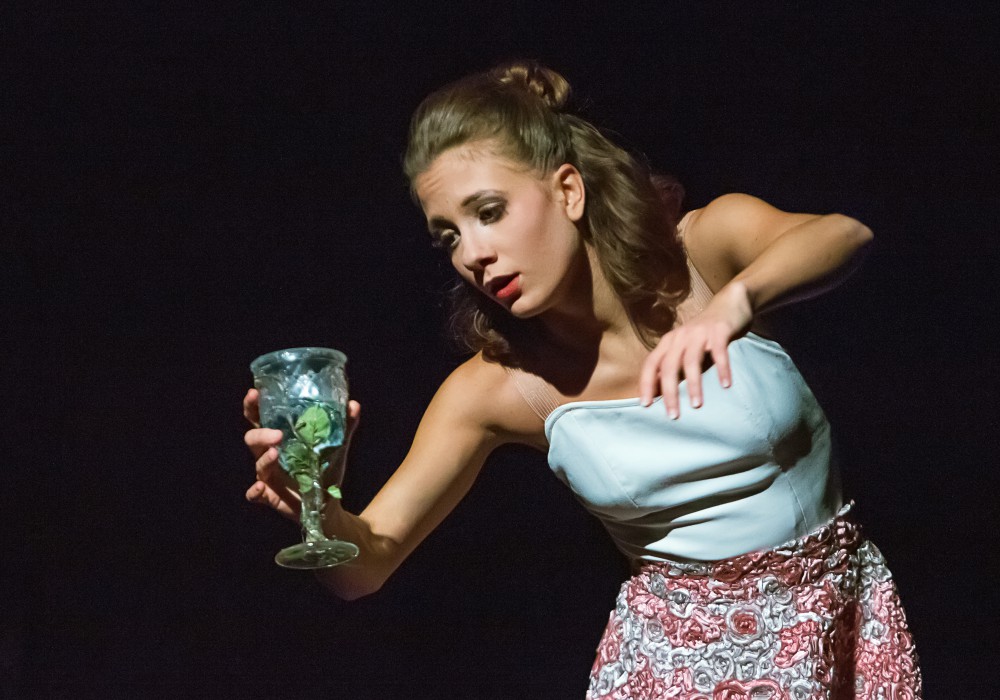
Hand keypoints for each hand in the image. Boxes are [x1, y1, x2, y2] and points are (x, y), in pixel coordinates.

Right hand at [243, 388, 360, 520]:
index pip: (260, 417)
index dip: (253, 405)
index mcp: (280, 437)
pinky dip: (254, 491)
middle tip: (277, 433)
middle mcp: (268, 453)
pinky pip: (254, 494)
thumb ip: (344, 426)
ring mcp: (266, 474)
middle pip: (252, 438)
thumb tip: (353, 404)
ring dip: (264, 458)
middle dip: (261, 433)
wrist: (328, 502)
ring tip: (275, 453)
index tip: (254, 393)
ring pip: (257, 463)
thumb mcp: (336, 446)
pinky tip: (260, 487)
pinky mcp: (268, 495)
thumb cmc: (325, 468)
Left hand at [639, 282, 752, 417]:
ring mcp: (699, 332)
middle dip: (669, 393)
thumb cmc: (705, 334)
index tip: (645, 405)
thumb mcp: (686, 348)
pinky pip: (719, 351)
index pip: (651, 364)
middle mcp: (680, 336)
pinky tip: (725, 385)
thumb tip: (661, 393)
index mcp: (668, 342)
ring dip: (693, 385)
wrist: (729, 304)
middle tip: (673, 415)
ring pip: (691, 361)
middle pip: (669, 367)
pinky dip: (722, 368)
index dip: (646, 384)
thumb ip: (676, 367)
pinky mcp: (719, 330)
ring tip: (696, 405)